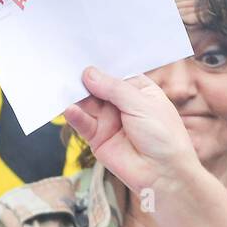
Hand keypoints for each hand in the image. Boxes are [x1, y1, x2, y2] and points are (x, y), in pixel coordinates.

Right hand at [63, 67, 201, 194]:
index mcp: (139, 90)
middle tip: (66, 66)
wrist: (164, 174)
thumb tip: (89, 73)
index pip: (115, 73)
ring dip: (75, 95)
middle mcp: (122, 103)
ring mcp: (109, 120)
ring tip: (62, 86)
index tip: (82, 52)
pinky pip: (82, 123)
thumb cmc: (163, 136)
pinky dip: (74, 115)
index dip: (101, 65)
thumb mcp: (141, 104)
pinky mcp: (97, 138)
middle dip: (83, 79)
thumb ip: (114, 88)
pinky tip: (69, 109)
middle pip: (97, 87)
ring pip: (86, 103)